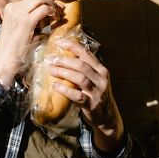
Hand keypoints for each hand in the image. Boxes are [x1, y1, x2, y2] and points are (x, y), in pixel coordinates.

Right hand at [0, 0, 58, 88]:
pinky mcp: (26, 21)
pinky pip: (44, 9)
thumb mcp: (20, 29)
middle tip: (58, 10)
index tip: (53, 9)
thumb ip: (30, 20)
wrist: (3, 59)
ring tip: (57, 14)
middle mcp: (13, 8)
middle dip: (50, 1)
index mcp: (10, 8)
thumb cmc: (13, 48)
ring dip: (52, 5)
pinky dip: (52, 12)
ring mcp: (18, 13)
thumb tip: (47, 15)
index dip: (44, 2)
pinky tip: (55, 18)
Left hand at [49, 38, 124, 152]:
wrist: (107, 116)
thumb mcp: (94, 79)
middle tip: (51, 60)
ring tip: (51, 70)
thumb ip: (84, 68)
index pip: (86, 54)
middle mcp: (101, 79)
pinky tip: (55, 86)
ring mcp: (98, 92)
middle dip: (65, 61)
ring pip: (80, 78)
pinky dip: (65, 90)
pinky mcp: (92, 105)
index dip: (72, 46)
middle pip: (82, 65)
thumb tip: (63, 54)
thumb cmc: (95, 93)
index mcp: (101, 70)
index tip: (58, 41)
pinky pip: (77, 96)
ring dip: (63, 73)